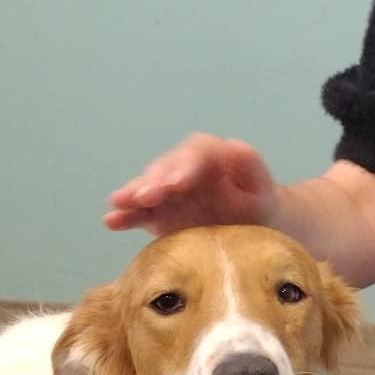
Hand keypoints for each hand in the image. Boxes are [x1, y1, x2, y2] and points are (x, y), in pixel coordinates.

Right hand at [104, 135, 275, 235]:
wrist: (254, 230)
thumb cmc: (259, 205)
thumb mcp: (262, 187)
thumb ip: (250, 165)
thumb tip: (233, 145)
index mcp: (211, 157)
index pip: (194, 154)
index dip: (183, 166)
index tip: (176, 184)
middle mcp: (184, 169)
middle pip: (164, 169)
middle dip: (153, 182)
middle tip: (144, 197)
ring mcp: (168, 192)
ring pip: (147, 188)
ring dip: (132, 195)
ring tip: (119, 204)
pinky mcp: (158, 214)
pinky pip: (140, 214)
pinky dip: (125, 217)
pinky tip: (111, 222)